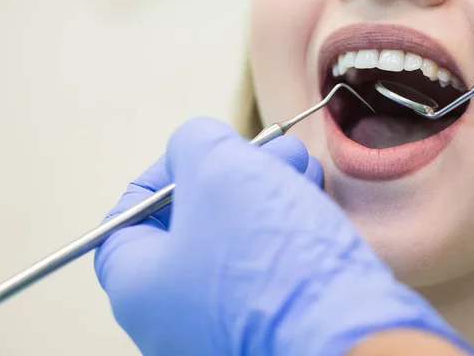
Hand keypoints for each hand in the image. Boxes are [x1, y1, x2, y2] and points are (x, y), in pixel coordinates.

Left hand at [94, 117, 473, 355]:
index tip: (201, 152)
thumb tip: (196, 145)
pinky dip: (283, 222)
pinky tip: (309, 191)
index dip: (163, 173)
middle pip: (193, 222)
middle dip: (233, 171)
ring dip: (266, 187)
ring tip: (298, 163)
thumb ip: (193, 141)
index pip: (128, 219)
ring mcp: (223, 325)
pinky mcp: (270, 324)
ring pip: (237, 237)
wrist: (345, 332)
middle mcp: (174, 317)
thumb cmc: (266, 257)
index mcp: (139, 289)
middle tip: (266, 149)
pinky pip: (267, 263)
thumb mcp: (217, 168)